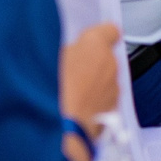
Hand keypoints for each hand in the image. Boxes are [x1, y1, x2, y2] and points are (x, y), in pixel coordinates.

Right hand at [59, 21, 119, 151]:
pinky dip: (93, 104)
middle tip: (68, 76)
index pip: (109, 30)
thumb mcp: (46, 60)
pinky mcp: (113, 109)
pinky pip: (103, 101)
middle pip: (104, 58)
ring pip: (105, 81)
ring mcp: (113, 87)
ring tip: (68, 98)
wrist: (60, 130)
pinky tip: (74, 112)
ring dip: (92, 86)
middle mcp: (110, 63)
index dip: (99, 37)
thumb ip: (63, 53)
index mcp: (95, 44)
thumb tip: (66, 54)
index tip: (87, 44)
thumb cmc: (49, 91)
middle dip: (90, 65)